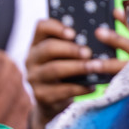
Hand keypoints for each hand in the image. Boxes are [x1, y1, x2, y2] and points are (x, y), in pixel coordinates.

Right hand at [26, 13, 128, 128]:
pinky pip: (63, 90)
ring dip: (78, 67)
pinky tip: (92, 86)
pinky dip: (80, 87)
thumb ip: (71, 46)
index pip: (41, 27)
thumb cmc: (63, 73)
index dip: (57, 27)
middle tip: (88, 52)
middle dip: (71, 49)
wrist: (50, 101)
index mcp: (36, 45)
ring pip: (55, 69)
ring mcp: (34, 79)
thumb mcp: (61, 57)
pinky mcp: (42, 96)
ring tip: (94, 67)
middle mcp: (31, 60)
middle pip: (48, 48)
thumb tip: (97, 37)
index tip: (73, 33)